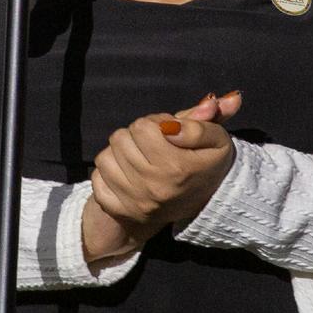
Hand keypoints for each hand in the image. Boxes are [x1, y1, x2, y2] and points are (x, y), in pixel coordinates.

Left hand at [89, 90, 244, 233]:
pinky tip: (128, 176)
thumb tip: (209, 102)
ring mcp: (134, 202)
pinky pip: (97, 178)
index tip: (168, 134)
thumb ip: (207, 120)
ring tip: (141, 160)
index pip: (143, 127)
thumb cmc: (205, 166)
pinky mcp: (119, 210)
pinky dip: (109, 174)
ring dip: (121, 154)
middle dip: (137, 137)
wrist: (199, 206)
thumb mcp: (215, 140)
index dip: (156, 123)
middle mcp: (154, 187)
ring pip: (105, 157)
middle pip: (120, 138)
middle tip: (154, 147)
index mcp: (177, 168)